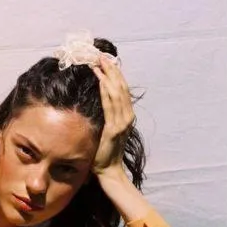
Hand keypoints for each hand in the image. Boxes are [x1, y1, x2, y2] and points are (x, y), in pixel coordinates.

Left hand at [91, 53, 135, 175]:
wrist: (109, 170)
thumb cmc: (105, 151)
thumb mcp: (108, 128)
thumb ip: (107, 114)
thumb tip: (99, 99)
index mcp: (126, 115)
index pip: (123, 90)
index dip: (116, 74)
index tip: (107, 60)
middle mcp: (127, 116)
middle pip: (122, 87)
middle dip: (112, 70)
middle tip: (102, 55)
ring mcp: (122, 122)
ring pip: (117, 93)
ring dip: (108, 75)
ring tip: (100, 62)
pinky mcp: (114, 128)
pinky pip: (110, 104)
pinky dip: (105, 90)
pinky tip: (100, 79)